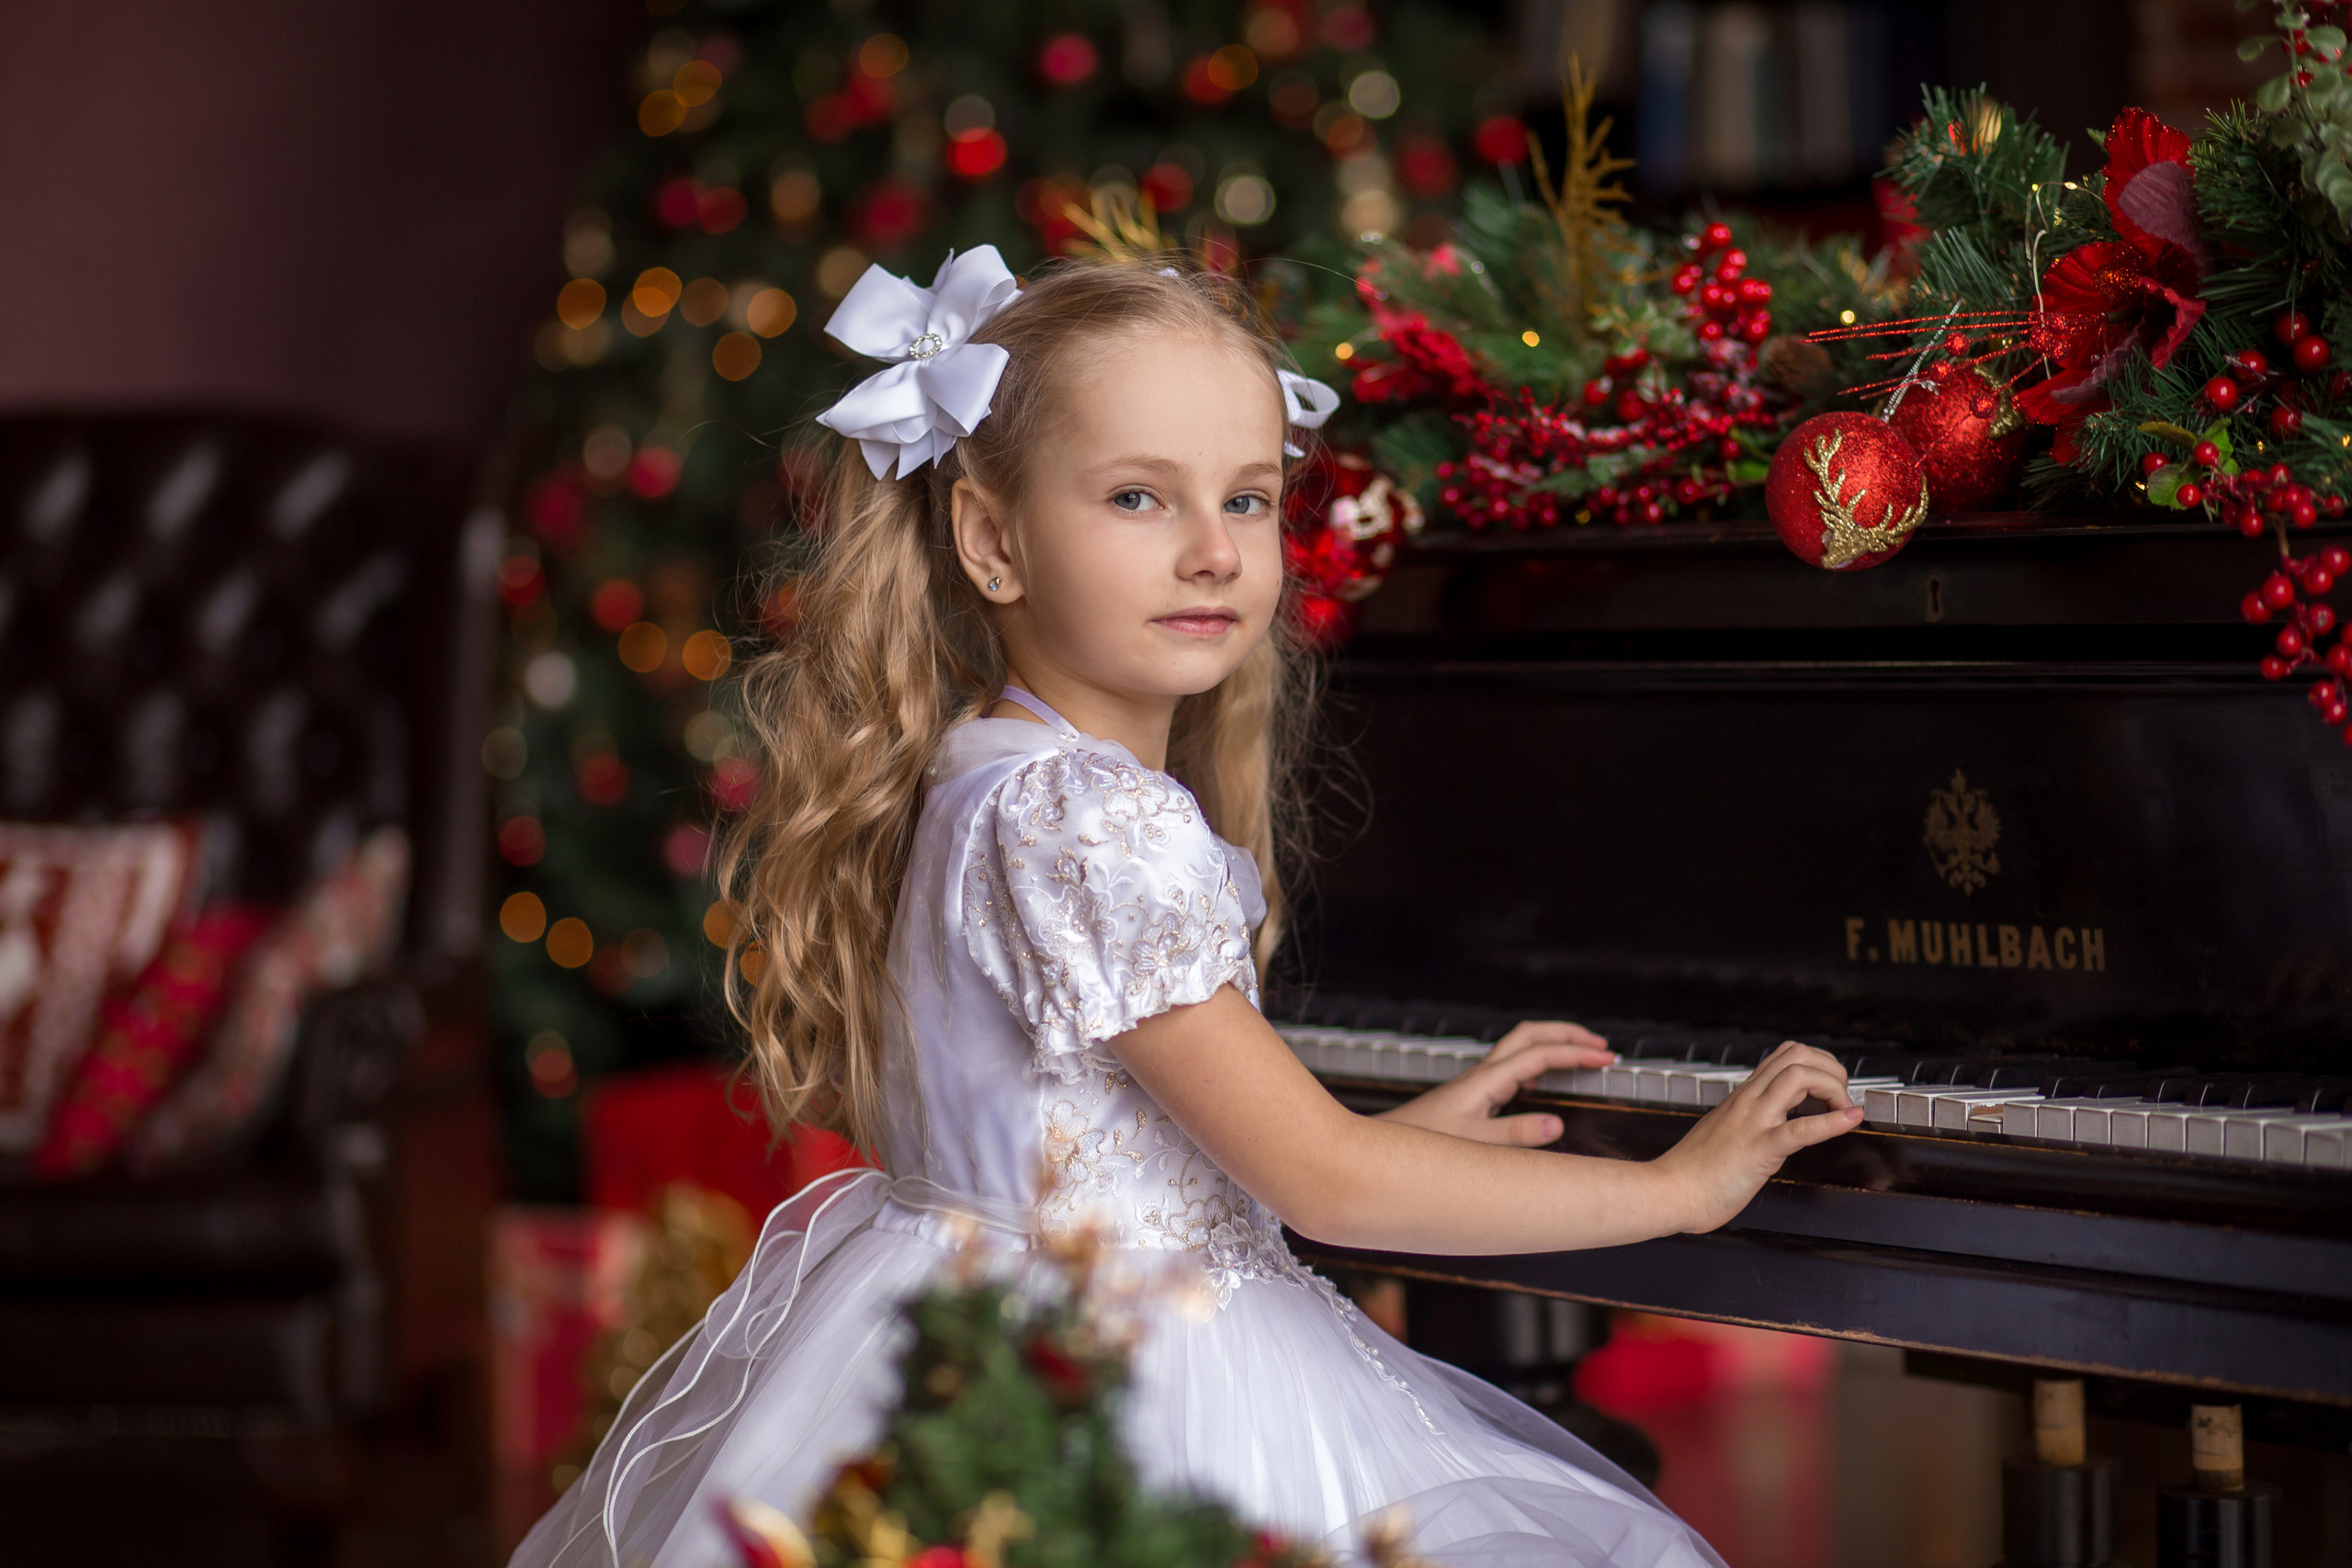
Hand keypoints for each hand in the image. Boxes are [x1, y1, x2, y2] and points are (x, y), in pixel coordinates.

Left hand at [1374, 1021, 1613, 1147]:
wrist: (1386, 1144)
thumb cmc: (1422, 1142)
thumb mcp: (1475, 1144)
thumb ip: (1515, 1135)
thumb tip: (1556, 1125)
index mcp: (1486, 1080)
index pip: (1540, 1054)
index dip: (1576, 1054)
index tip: (1606, 1059)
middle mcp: (1483, 1074)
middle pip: (1530, 1035)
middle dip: (1568, 1034)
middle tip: (1601, 1046)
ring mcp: (1478, 1081)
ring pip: (1521, 1046)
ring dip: (1554, 1044)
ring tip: (1584, 1056)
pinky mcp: (1473, 1093)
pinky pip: (1513, 1065)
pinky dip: (1538, 1064)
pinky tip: (1545, 1083)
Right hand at [1653, 1041, 1861, 1232]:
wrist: (1670, 1191)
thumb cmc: (1693, 1172)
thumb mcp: (1724, 1133)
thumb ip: (1745, 1122)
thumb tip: (1769, 1125)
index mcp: (1742, 1097)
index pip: (1784, 1056)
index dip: (1817, 1064)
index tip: (1829, 1087)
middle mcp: (1748, 1101)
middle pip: (1797, 1055)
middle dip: (1830, 1068)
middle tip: (1841, 1095)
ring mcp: (1753, 1122)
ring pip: (1799, 1076)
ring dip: (1833, 1087)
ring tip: (1844, 1107)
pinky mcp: (1759, 1150)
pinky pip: (1801, 1129)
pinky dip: (1833, 1122)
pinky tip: (1851, 1119)